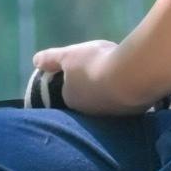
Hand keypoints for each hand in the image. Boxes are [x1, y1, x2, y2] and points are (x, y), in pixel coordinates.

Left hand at [29, 38, 156, 115]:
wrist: (132, 76)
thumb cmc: (95, 65)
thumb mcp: (69, 56)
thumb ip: (52, 59)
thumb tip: (35, 61)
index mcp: (72, 100)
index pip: (68, 93)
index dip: (72, 81)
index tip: (79, 71)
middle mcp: (91, 113)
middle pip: (90, 99)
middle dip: (93, 87)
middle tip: (100, 70)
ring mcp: (114, 115)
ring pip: (110, 102)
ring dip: (112, 90)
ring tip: (119, 73)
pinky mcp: (135, 113)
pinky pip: (129, 102)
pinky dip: (130, 92)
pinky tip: (135, 80)